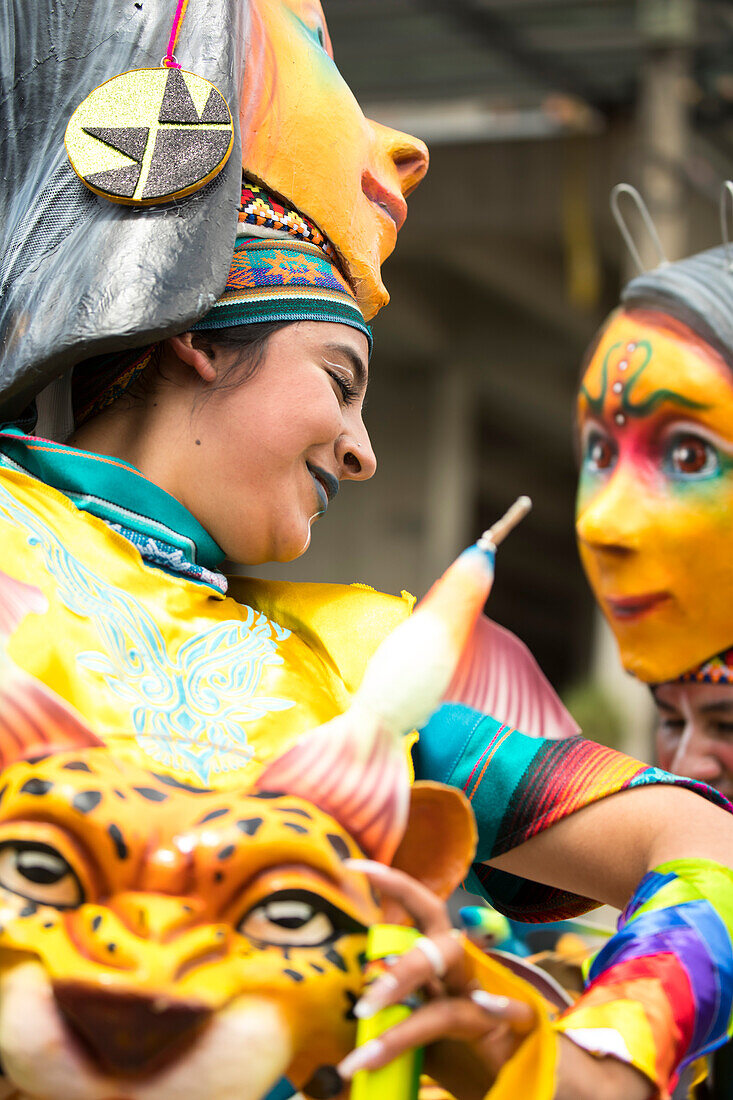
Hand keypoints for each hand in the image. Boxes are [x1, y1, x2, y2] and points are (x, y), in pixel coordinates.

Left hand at [337, 860, 653, 1099]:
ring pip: (458, 980)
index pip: (421, 912)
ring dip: (421, 1001)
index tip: (353, 864)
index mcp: (445, 968)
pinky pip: (516, 1008)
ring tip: (378, 1021)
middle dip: (401, 970)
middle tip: (363, 1005)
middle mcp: (468, 973)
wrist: (541, 1082)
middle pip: (437, 945)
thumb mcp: (429, 1039)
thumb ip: (399, 1020)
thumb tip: (353, 1020)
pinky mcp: (525, 1027)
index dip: (393, 883)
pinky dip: (502, 1004)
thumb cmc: (475, 1060)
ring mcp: (496, 997)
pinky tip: (486, 1003)